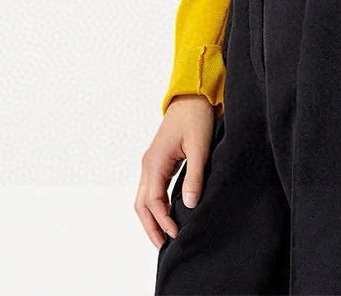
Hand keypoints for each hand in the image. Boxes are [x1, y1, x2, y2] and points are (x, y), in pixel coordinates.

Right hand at [135, 95, 216, 246]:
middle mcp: (148, 164)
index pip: (153, 201)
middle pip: (141, 204)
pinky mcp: (158, 161)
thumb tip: (189, 204)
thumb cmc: (195, 117)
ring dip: (151, 217)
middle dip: (150, 226)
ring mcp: (151, 162)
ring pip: (144, 197)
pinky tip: (166, 214)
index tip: (175, 235)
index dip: (162, 221)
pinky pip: (151, 189)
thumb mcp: (199, 147)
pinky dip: (155, 205)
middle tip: (163, 245)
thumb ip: (194, 176)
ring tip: (163, 235)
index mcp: (155, 161)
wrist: (192, 96)